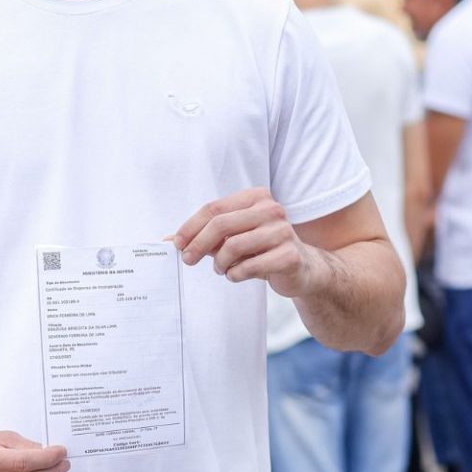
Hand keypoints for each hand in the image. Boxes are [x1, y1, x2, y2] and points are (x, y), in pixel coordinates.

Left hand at [173, 188, 322, 296]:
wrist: (302, 269)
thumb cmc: (262, 249)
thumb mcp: (233, 238)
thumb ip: (205, 236)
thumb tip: (169, 241)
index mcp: (256, 197)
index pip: (214, 208)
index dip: (191, 226)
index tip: (177, 244)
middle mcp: (272, 209)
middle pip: (221, 224)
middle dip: (198, 244)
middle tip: (187, 260)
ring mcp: (283, 232)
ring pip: (233, 246)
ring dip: (219, 262)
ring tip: (221, 268)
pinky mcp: (290, 256)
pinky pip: (250, 267)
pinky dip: (235, 274)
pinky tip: (236, 275)